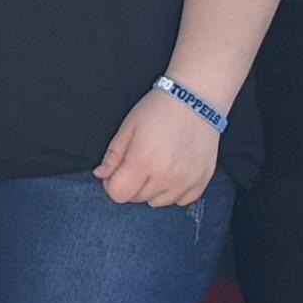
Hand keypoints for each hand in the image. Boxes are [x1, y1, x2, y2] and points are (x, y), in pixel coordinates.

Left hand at [94, 83, 218, 208]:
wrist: (197, 100)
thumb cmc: (158, 109)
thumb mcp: (128, 126)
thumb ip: (113, 155)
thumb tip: (101, 175)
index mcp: (143, 161)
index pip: (118, 194)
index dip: (112, 184)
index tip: (118, 171)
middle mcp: (165, 176)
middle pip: (137, 199)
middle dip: (132, 185)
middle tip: (139, 162)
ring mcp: (186, 181)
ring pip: (158, 203)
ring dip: (153, 190)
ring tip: (158, 166)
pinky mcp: (201, 181)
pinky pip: (181, 201)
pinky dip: (174, 192)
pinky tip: (174, 171)